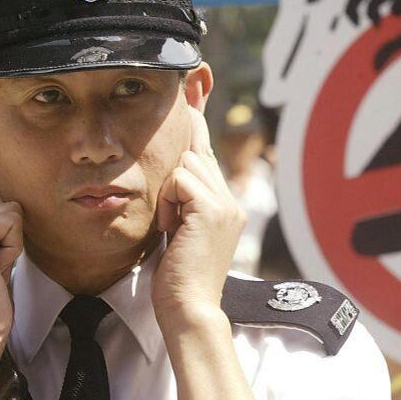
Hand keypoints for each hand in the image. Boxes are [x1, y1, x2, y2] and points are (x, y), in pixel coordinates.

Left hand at [152, 107, 245, 320]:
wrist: (189, 309)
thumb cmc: (178, 280)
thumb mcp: (180, 232)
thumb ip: (181, 202)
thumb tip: (170, 176)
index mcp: (227, 206)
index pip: (207, 154)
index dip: (197, 123)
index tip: (192, 90)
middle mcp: (232, 200)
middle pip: (196, 152)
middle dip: (175, 170)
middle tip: (171, 211)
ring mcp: (225, 203)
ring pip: (186, 163)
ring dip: (168, 193)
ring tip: (172, 227)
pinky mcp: (211, 208)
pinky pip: (179, 179)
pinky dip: (168, 201)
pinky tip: (173, 228)